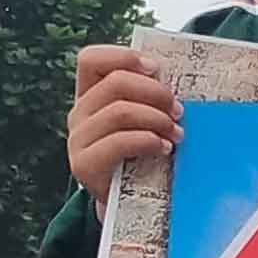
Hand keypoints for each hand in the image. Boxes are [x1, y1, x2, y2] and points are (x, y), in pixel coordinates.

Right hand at [70, 44, 181, 202]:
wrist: (126, 201)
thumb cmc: (142, 152)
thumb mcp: (143, 119)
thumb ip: (149, 98)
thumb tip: (180, 78)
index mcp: (90, 94)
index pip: (91, 59)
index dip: (123, 57)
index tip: (156, 68)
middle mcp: (79, 113)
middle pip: (116, 82)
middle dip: (156, 93)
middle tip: (179, 110)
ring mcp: (78, 139)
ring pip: (120, 111)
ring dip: (158, 119)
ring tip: (177, 133)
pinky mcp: (83, 164)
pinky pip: (119, 142)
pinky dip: (148, 141)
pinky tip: (164, 149)